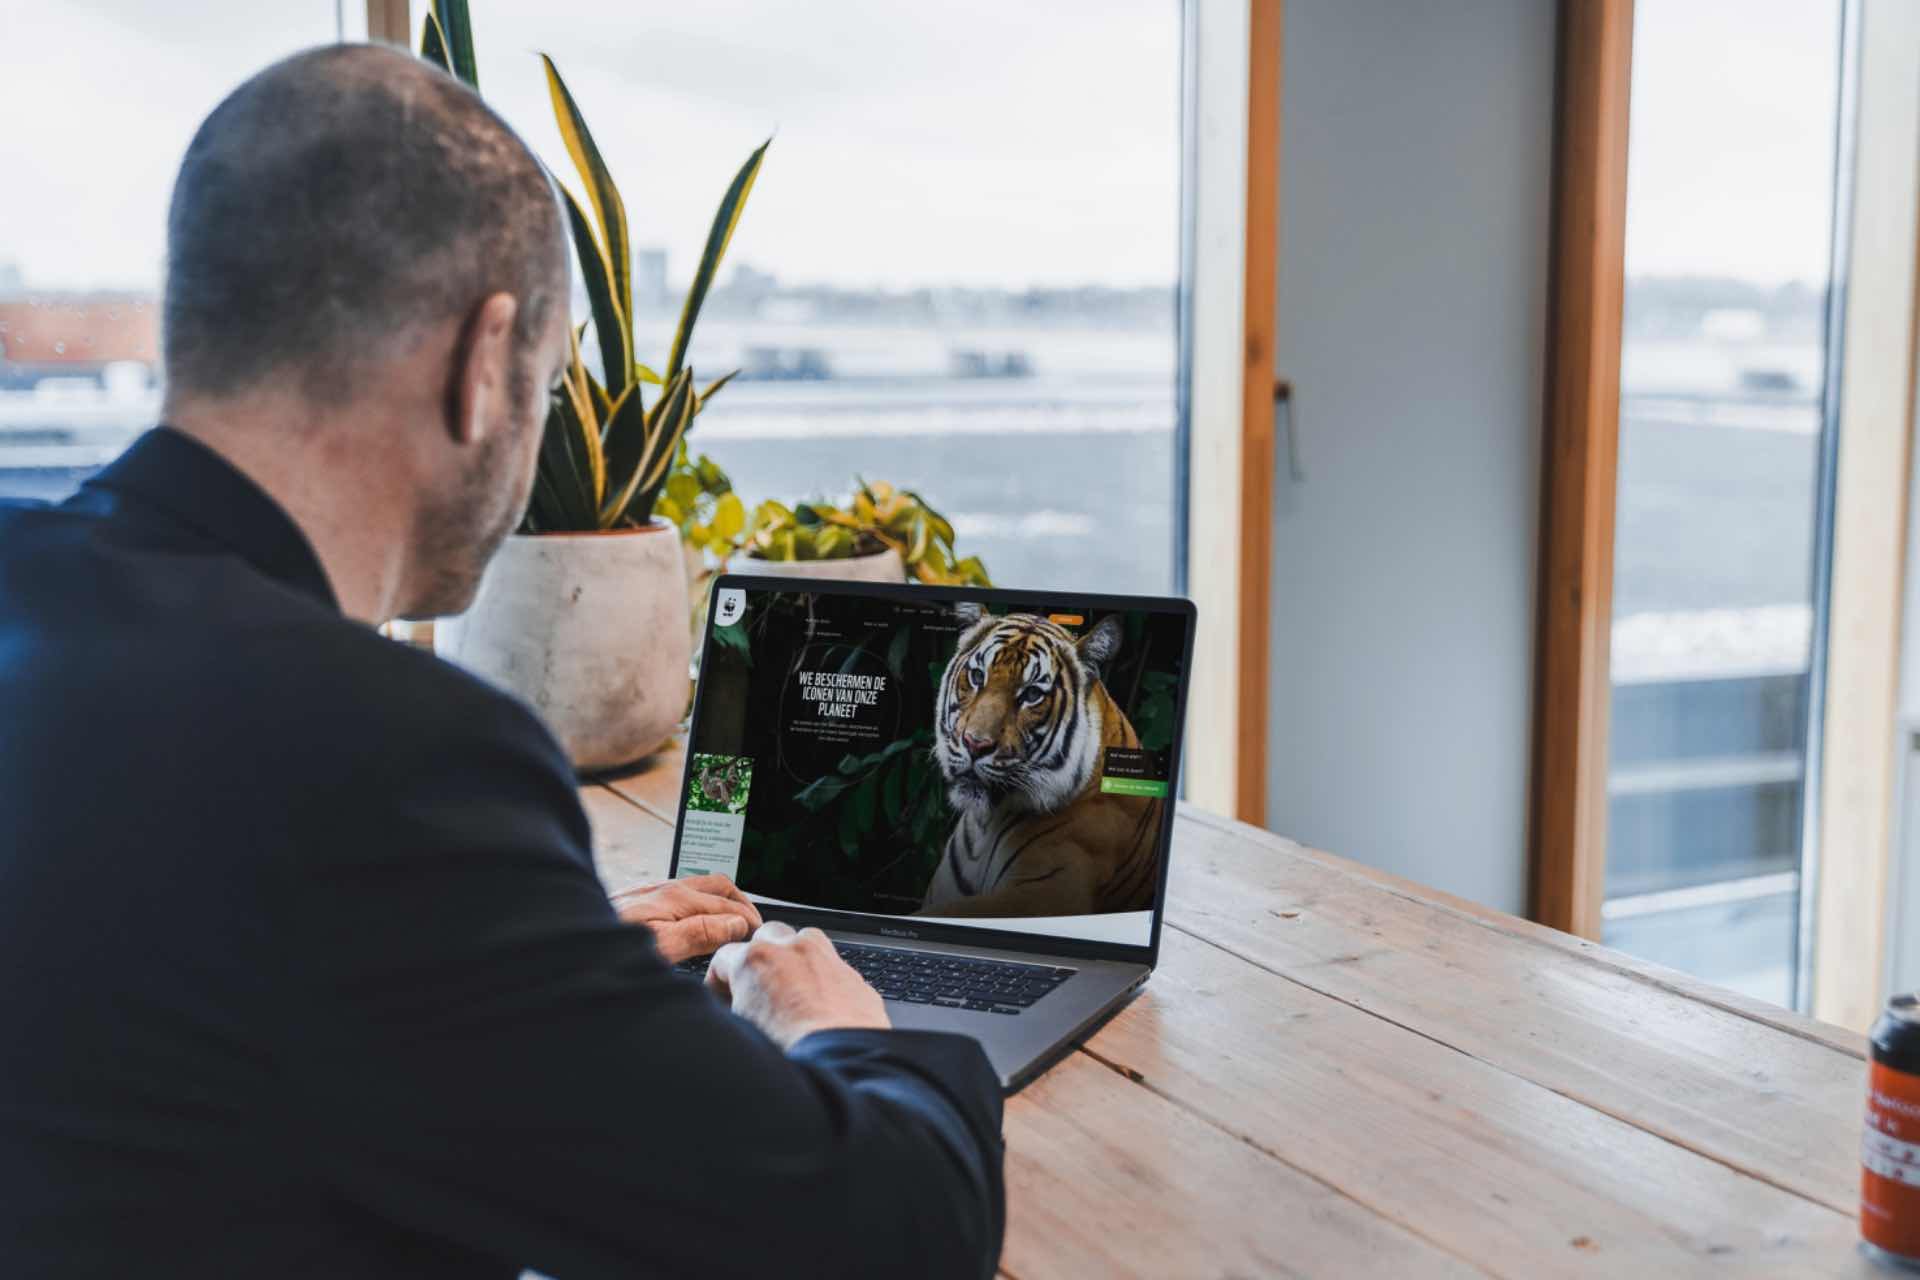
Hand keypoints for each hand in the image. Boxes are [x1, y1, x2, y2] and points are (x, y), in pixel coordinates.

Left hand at [614, 874, 762, 963]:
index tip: (758, 937)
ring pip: (696, 889)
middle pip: (716, 885)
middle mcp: (663, 889)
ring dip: (719, 902)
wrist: (564, 945)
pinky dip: (698, 907)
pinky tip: (693, 924)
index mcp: (674, 898)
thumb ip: (700, 932)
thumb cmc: (607, 951)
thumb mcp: (661, 948)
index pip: (727, 903)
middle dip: (740, 901)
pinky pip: (678, 896)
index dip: (747, 920)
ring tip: (731, 923)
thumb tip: (735, 924)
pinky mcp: (635, 902)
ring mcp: (649, 894)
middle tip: (753, 924)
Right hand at [707, 921, 888, 1047]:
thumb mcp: (741, 1032)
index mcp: (756, 961)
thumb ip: (734, 1012)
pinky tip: (819, 1006)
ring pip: (804, 941)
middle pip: (767, 935)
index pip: (724, 956)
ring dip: (794, 959)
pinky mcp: (853, 976)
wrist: (843, 1066)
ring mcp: (827, 959)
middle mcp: (793, 950)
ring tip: (790, 992)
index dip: (718, 980)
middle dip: (760, 956)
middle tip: (756, 988)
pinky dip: (823, 979)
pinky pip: (833, 967)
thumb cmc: (793, 1056)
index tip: (722, 998)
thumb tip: (734, 1013)